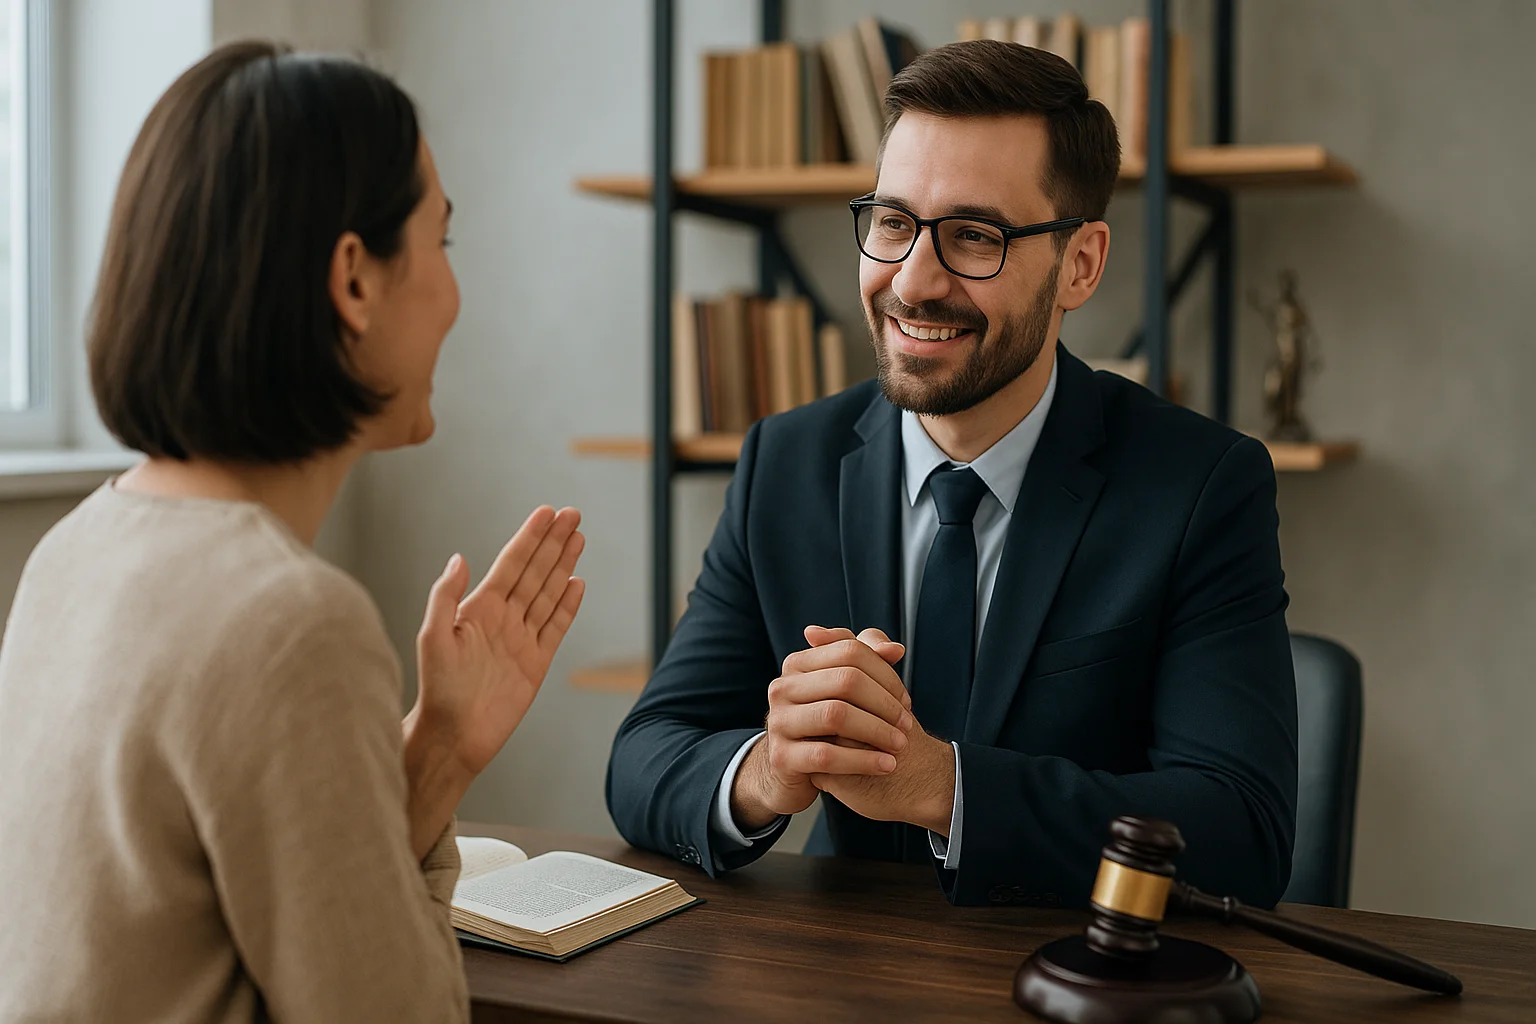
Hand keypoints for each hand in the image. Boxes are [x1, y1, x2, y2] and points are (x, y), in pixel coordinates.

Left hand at [402, 506, 585, 857]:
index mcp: (479, 608)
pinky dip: (568, 605)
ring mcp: (521, 639)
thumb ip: (445, 596)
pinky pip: (556, 627)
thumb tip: (459, 558)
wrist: (454, 736)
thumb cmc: (437, 690)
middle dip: (554, 542)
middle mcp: (502, 618)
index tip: (546, 512)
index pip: (511, 564)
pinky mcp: (536, 663)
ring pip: (548, 593)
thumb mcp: (433, 638)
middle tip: (572, 514)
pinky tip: (577, 584)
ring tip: (578, 538)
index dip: (530, 537)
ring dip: (564, 565)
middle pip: (535, 571)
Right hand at [730, 625, 913, 832]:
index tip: (905, 700)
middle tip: (908, 725)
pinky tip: (887, 765)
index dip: (885, 674)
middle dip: (885, 703)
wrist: (794, 768)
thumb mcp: (843, 688)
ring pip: (836, 715)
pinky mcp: (781, 757)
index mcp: (798, 663)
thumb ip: (868, 660)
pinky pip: (827, 755)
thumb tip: (895, 650)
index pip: (850, 651)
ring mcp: (778, 722)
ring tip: (900, 744)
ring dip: (877, 731)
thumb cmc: (826, 722)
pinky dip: (863, 760)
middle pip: (846, 680)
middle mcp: (782, 687)